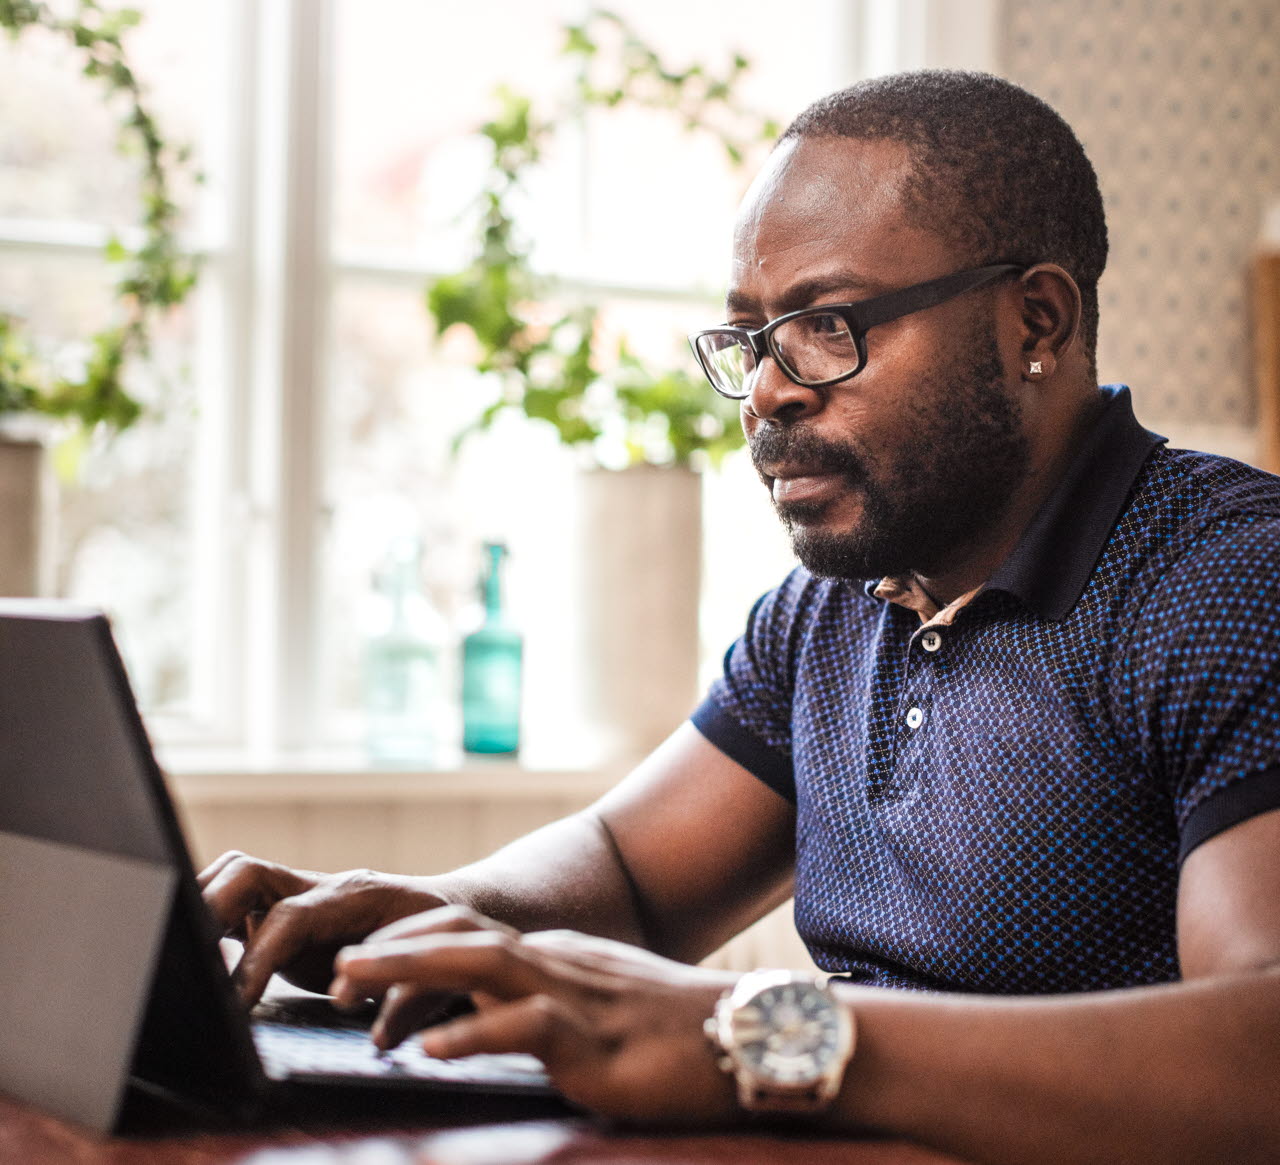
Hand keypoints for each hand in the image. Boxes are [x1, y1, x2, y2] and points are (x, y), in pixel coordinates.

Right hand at [197, 850, 445, 1005]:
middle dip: (212, 908)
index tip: (235, 1001)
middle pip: (248, 871)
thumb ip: (400, 997)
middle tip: (192, 960)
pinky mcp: (284, 911)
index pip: (291, 917)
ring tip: (182, 954)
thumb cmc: (440, 942)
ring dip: (204, 907)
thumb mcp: (428, 969)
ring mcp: (298, 892)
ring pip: (237, 875)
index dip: (257, 958)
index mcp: (355, 896)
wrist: (448, 914)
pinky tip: (197, 956)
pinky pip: (238, 900)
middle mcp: (319, 886)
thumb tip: (366, 1023)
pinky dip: (211, 920)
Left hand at [329, 905, 741, 1124]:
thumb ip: (545, 1011)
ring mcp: (575, 996)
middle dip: (394, 946)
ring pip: (481, 969)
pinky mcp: (594, 1040)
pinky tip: (433, 1051)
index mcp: (557, 958)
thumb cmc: (679, 1033)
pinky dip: (473, 1037)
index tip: (361, 955)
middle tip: (333, 961)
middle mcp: (558, 964)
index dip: (411, 942)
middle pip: (462, 939)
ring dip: (411, 972)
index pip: (471, 936)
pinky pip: (524, 1030)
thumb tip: (484, 1025)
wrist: (750, 1034)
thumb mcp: (601, 1013)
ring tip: (353, 982)